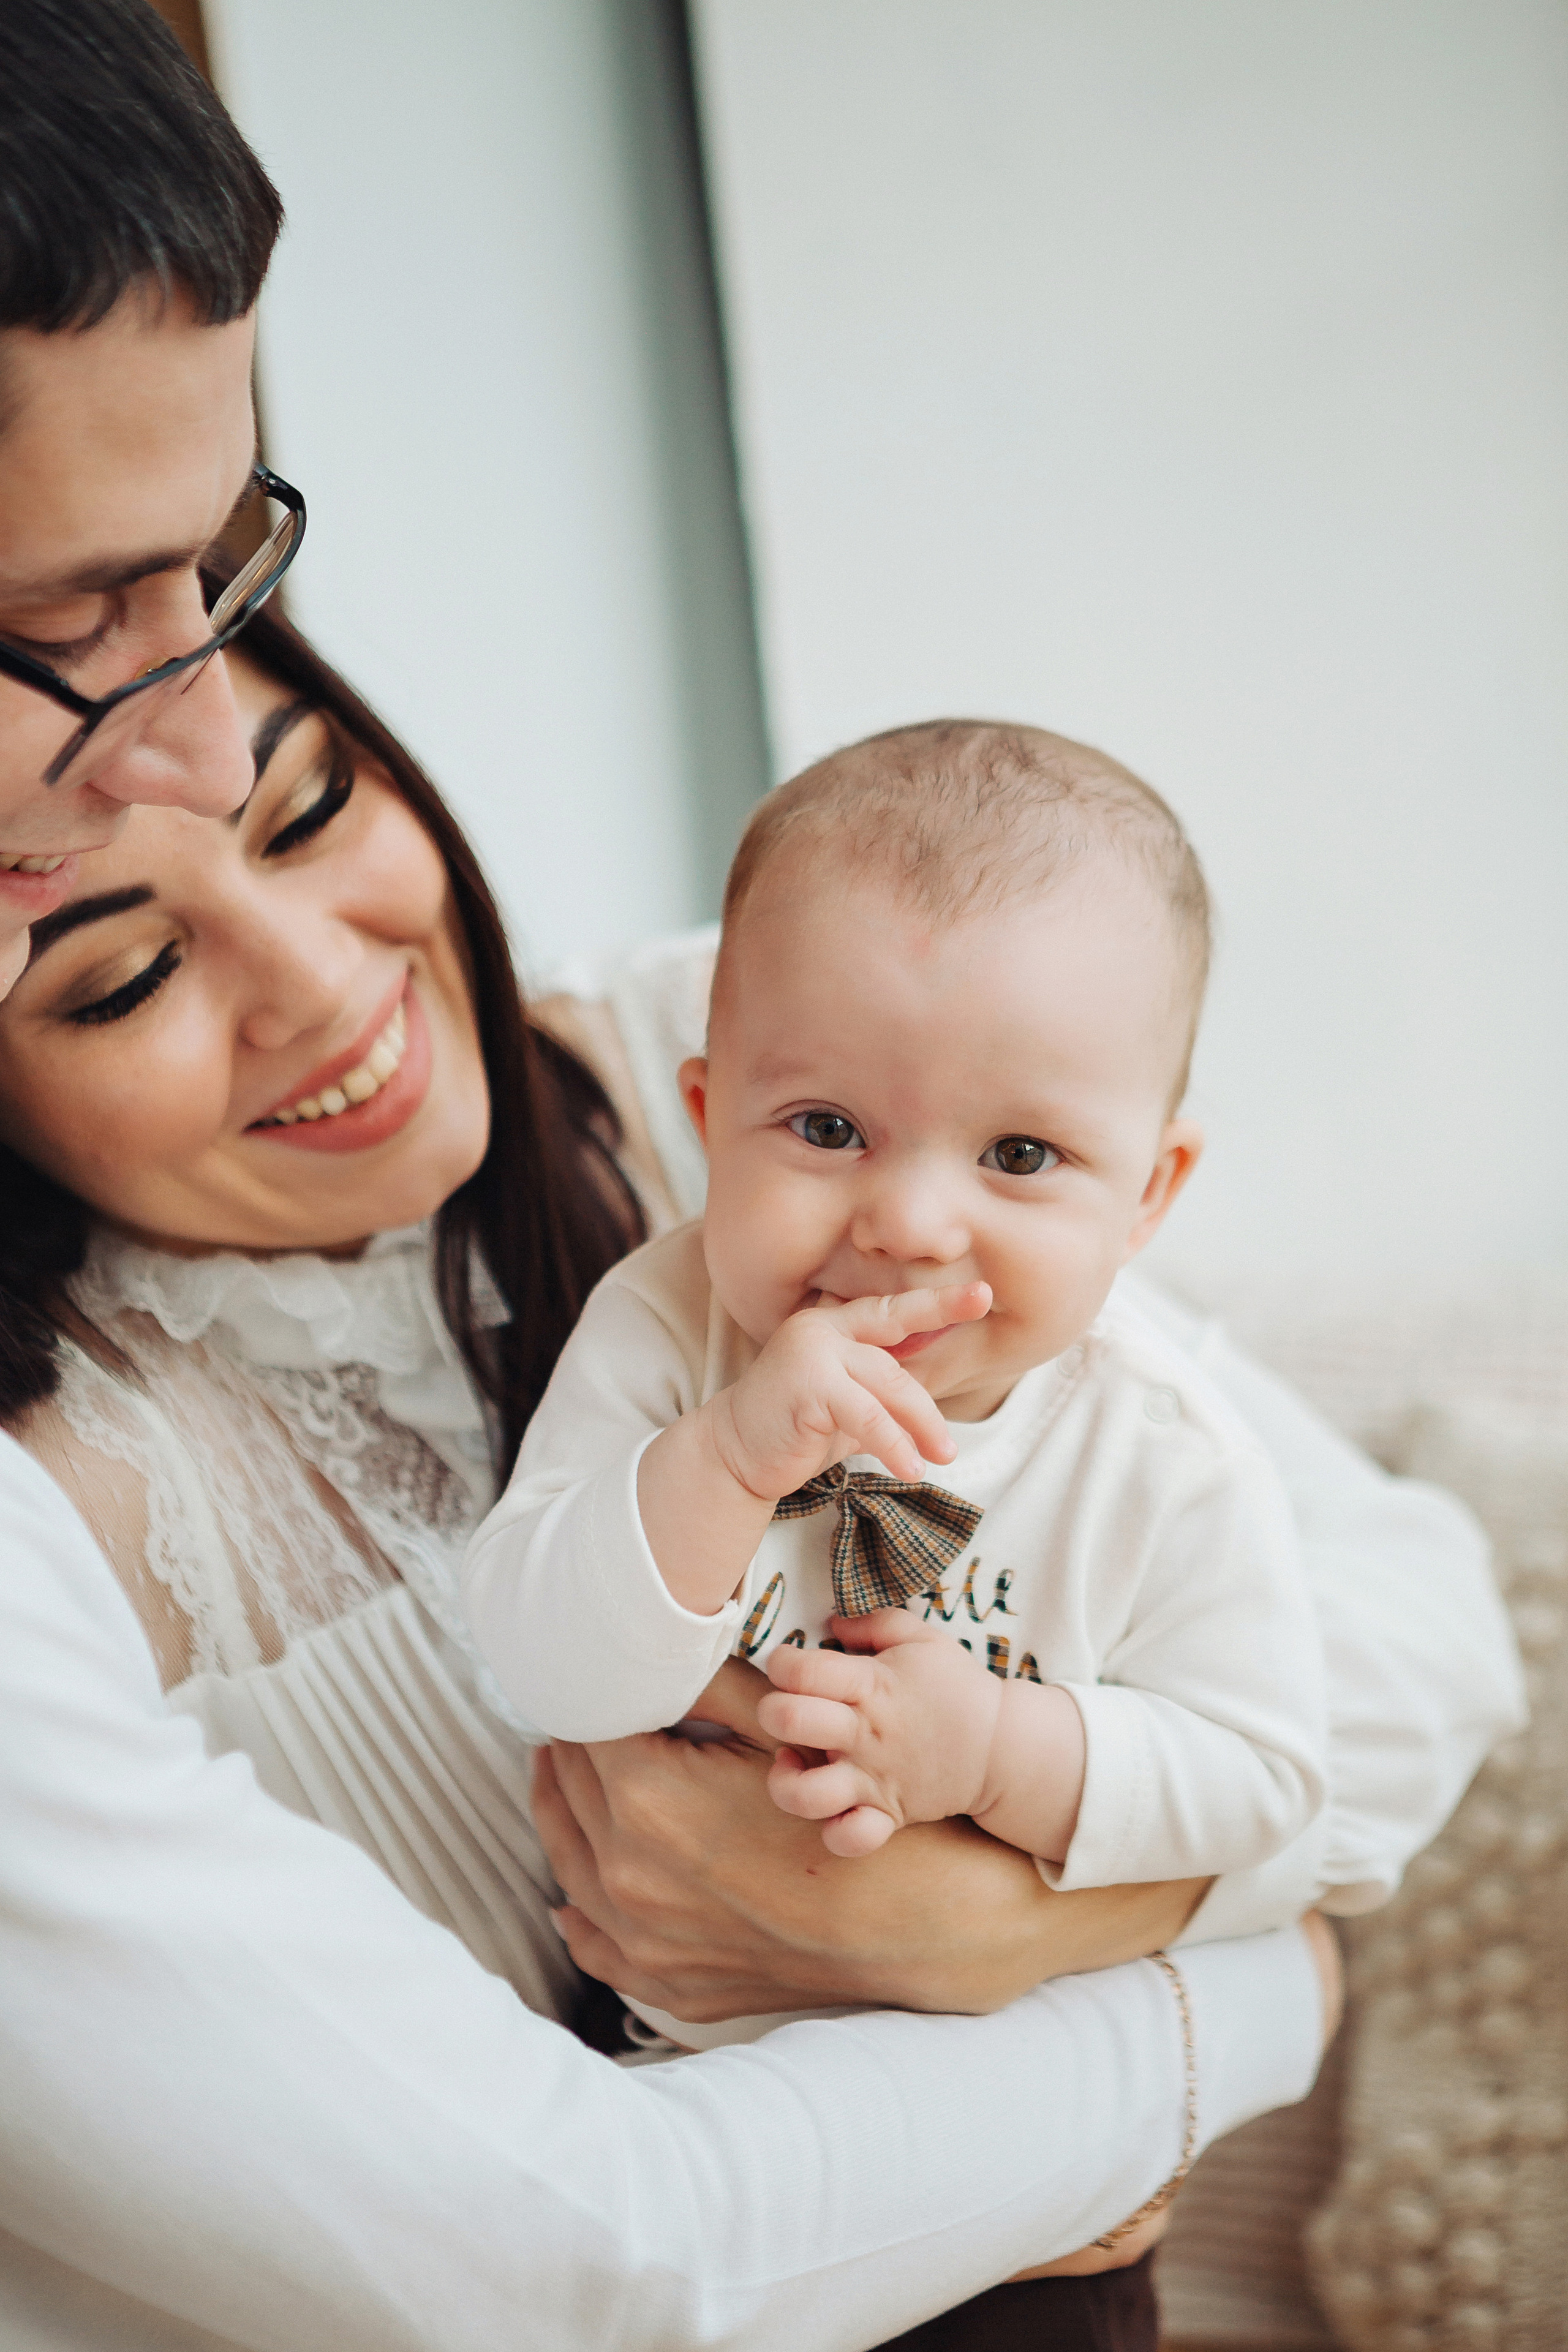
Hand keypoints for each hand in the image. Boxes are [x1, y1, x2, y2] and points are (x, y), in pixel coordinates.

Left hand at [532, 1657, 1211, 2020]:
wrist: (917, 1920)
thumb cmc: (852, 1813)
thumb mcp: (777, 1728)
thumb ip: (709, 1683)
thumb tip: (656, 1641)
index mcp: (645, 1802)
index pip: (583, 1730)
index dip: (591, 1698)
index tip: (595, 1679)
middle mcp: (628, 1876)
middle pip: (567, 1789)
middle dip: (572, 1747)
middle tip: (580, 1715)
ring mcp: (642, 1940)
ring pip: (569, 1862)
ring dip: (567, 1813)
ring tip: (568, 1777)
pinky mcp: (666, 1980)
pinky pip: (596, 1944)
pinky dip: (581, 1911)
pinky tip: (572, 1891)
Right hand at [707, 1280, 990, 1499]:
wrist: (733, 1453)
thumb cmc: (796, 1429)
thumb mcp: (848, 1404)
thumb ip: (882, 1389)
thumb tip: (935, 1398)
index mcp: (835, 1323)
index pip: (894, 1310)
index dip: (940, 1304)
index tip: (983, 1294)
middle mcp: (823, 1327)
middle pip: (897, 1354)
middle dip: (931, 1400)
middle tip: (952, 1440)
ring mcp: (813, 1351)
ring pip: (889, 1384)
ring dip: (921, 1427)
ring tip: (940, 1459)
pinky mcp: (808, 1385)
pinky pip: (867, 1416)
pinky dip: (894, 1444)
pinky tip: (909, 1468)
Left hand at [759, 1608, 1003, 1855]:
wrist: (1001, 1746)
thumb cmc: (954, 1686)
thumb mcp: (921, 1638)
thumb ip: (872, 1622)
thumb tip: (830, 1623)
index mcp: (873, 1685)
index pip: (802, 1669)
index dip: (781, 1661)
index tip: (789, 1663)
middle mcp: (867, 1734)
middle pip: (791, 1720)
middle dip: (772, 1710)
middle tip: (786, 1708)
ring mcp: (875, 1780)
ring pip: (806, 1794)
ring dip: (785, 1780)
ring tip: (792, 1761)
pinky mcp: (887, 1815)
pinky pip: (850, 1839)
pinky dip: (834, 1832)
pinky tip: (831, 1808)